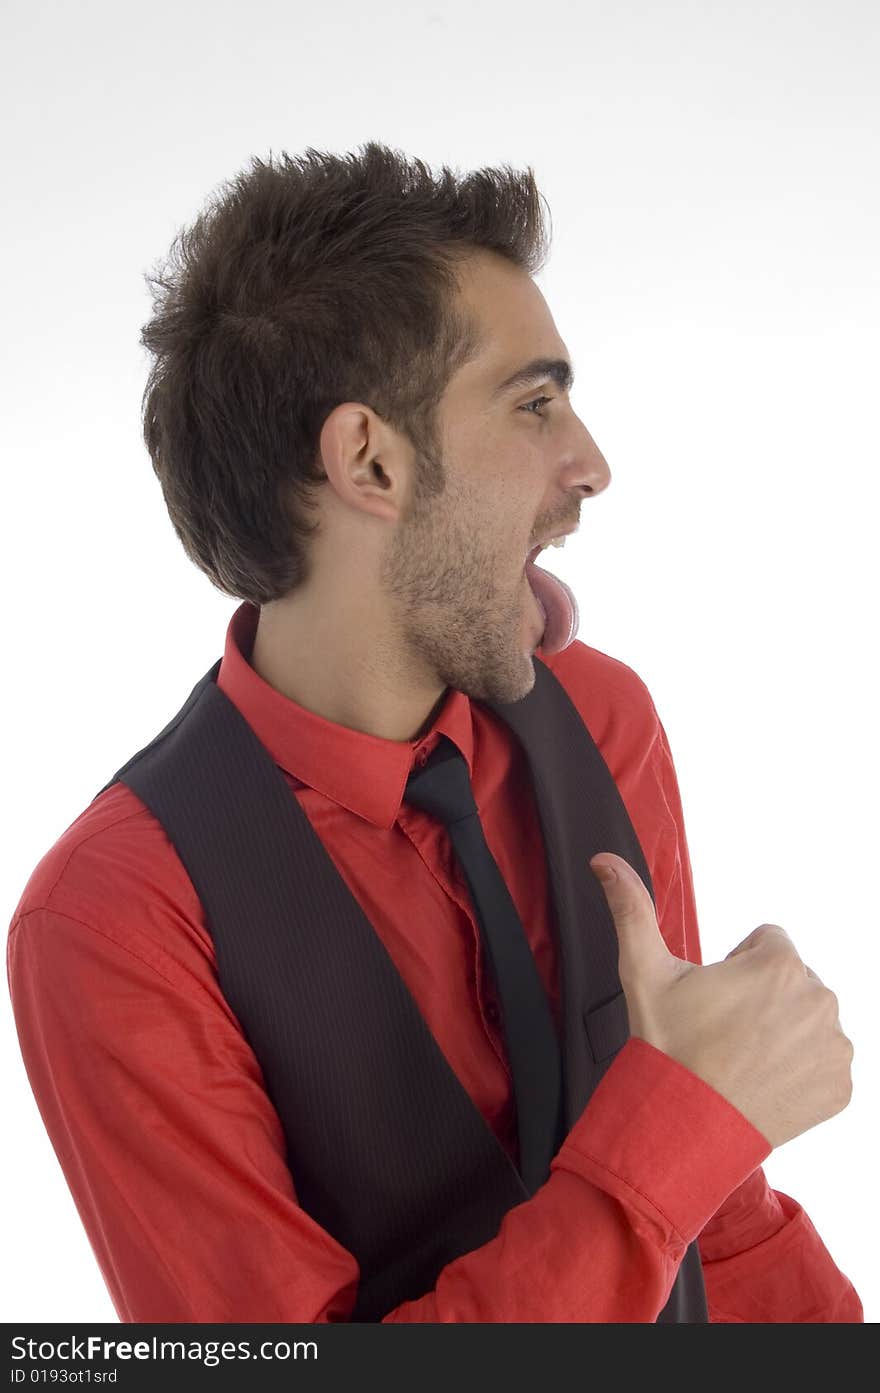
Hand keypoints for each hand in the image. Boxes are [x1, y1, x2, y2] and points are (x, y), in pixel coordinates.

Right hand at [590, 852, 853, 1149]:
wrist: (680, 1126)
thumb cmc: (666, 1047)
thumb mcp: (643, 971)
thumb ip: (631, 908)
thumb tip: (605, 861)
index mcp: (779, 965)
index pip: (768, 941)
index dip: (736, 964)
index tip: (716, 996)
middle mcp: (818, 1000)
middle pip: (792, 979)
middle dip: (763, 996)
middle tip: (725, 1029)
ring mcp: (833, 1047)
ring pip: (808, 1018)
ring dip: (784, 1029)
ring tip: (742, 1056)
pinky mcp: (839, 1086)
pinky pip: (823, 1062)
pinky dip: (799, 1068)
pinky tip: (762, 1080)